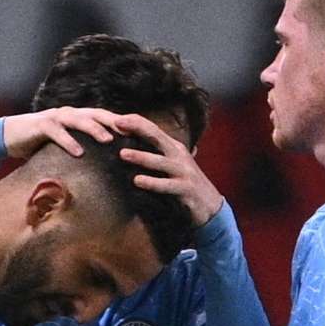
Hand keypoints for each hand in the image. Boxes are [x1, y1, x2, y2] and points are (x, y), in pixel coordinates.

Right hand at [2, 106, 121, 158]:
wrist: (8, 136)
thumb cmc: (39, 144)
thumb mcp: (64, 146)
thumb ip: (82, 150)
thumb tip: (104, 167)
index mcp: (78, 117)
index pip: (104, 118)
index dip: (122, 124)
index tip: (140, 134)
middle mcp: (70, 113)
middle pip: (97, 115)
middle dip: (115, 122)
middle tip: (132, 134)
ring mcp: (56, 117)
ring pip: (80, 120)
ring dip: (95, 129)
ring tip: (109, 140)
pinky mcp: (42, 125)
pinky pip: (58, 133)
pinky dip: (69, 142)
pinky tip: (79, 152)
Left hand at [111, 113, 224, 227]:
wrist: (209, 206)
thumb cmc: (183, 184)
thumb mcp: (170, 166)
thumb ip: (155, 155)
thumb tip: (127, 148)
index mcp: (173, 148)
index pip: (153, 130)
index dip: (135, 122)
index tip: (116, 119)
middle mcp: (179, 155)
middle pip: (157, 137)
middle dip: (137, 129)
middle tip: (116, 124)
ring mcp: (184, 171)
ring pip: (161, 161)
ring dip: (141, 156)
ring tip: (122, 154)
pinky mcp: (186, 189)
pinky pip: (167, 185)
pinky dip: (152, 182)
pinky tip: (137, 181)